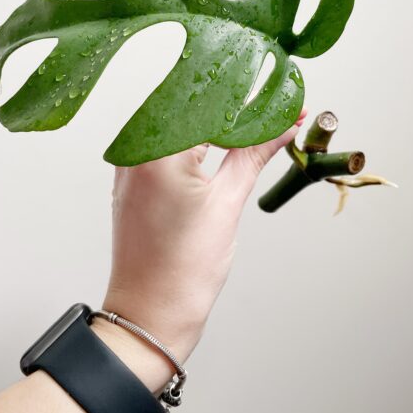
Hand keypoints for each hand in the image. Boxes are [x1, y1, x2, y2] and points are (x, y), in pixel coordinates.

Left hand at [93, 109, 306, 392]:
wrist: (150, 315)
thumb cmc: (182, 270)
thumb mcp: (227, 204)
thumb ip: (254, 155)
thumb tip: (282, 126)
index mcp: (155, 152)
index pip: (206, 104)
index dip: (247, 99)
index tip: (276, 98)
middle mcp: (135, 152)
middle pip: (189, 108)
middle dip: (233, 105)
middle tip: (271, 105)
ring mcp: (130, 166)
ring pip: (177, 124)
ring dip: (215, 122)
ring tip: (253, 122)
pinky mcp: (133, 181)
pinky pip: (165, 145)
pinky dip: (195, 141)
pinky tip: (221, 142)